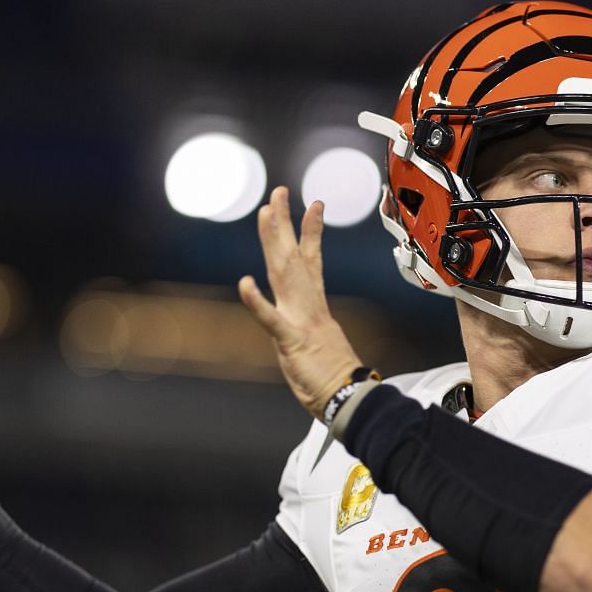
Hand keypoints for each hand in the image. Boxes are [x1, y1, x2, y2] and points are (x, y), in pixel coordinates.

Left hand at [237, 186, 364, 417]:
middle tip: (278, 192)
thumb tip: (315, 332)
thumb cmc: (336, 381)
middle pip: (293, 256)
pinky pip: (270, 319)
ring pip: (283, 273)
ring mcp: (300, 321)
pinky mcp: (290, 341)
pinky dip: (257, 302)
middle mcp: (308, 307)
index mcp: (316, 308)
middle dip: (284, 223)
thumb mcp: (322, 349)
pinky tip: (243, 283)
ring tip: (266, 212)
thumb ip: (313, 334)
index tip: (314, 205)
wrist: (348, 399)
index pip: (312, 262)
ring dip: (273, 241)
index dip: (311, 232)